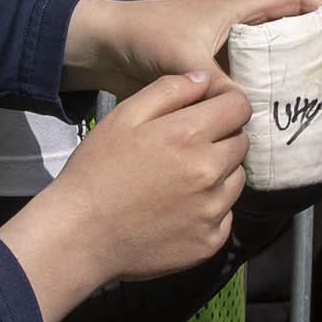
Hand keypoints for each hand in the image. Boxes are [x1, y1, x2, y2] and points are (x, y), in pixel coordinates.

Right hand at [0, 71, 252, 303]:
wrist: (81, 235)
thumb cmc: (97, 170)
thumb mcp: (123, 117)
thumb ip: (168, 91)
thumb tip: (204, 79)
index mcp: (190, 135)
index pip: (240, 107)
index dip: (227, 105)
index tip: (210, 113)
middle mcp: (209, 172)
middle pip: (241, 143)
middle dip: (222, 139)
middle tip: (186, 150)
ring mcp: (212, 211)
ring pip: (236, 180)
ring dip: (219, 175)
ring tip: (180, 182)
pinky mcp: (210, 242)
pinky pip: (225, 216)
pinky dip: (210, 210)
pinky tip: (178, 211)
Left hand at [62, 0, 321, 99]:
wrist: (108, 48)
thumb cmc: (145, 35)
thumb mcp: (183, 56)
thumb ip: (216, 83)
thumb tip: (246, 111)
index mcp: (242, 7)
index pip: (301, 0)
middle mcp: (244, 26)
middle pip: (300, 31)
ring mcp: (234, 51)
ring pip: (283, 59)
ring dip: (305, 76)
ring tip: (321, 102)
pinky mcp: (220, 73)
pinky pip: (259, 82)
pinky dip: (276, 95)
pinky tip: (282, 119)